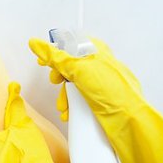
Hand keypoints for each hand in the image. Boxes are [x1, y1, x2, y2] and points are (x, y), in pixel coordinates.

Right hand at [29, 38, 162, 162]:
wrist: (129, 119)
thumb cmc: (109, 90)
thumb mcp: (79, 69)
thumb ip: (55, 57)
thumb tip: (34, 42)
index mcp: (97, 51)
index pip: (71, 45)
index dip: (55, 52)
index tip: (42, 61)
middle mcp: (98, 66)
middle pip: (69, 66)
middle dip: (59, 77)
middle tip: (55, 82)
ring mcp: (98, 84)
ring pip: (73, 85)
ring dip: (64, 96)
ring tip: (63, 106)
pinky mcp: (97, 101)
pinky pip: (79, 99)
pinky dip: (71, 106)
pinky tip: (68, 113)